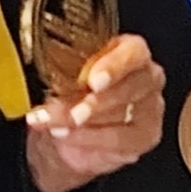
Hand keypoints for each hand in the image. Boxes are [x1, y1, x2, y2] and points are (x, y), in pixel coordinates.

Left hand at [23, 34, 166, 191]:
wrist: (66, 129)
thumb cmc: (70, 92)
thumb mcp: (63, 73)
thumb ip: (61, 69)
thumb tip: (40, 71)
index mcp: (130, 50)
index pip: (133, 52)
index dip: (114, 66)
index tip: (93, 81)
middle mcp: (147, 76)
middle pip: (130, 88)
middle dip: (96, 103)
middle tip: (72, 113)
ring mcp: (150, 108)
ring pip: (123, 117)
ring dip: (85, 125)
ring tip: (56, 126)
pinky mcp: (145, 137)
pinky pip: (120, 141)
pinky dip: (89, 140)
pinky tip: (68, 137)